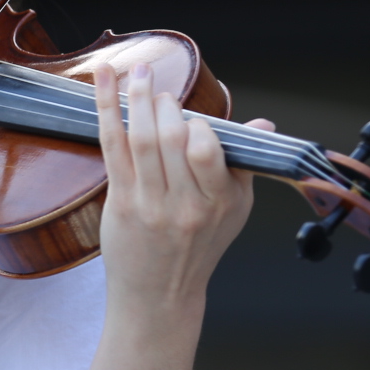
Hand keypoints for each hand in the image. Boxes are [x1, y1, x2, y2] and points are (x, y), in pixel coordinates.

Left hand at [93, 62, 264, 308]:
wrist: (160, 296)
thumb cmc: (198, 247)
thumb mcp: (235, 210)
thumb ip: (244, 164)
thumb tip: (264, 126)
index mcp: (220, 201)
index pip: (207, 149)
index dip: (197, 125)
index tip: (192, 117)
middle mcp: (186, 204)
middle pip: (172, 138)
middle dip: (165, 103)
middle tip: (160, 91)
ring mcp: (151, 204)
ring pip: (142, 138)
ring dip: (138, 97)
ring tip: (139, 73)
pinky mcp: (121, 202)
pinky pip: (113, 145)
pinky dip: (108, 108)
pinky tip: (105, 79)